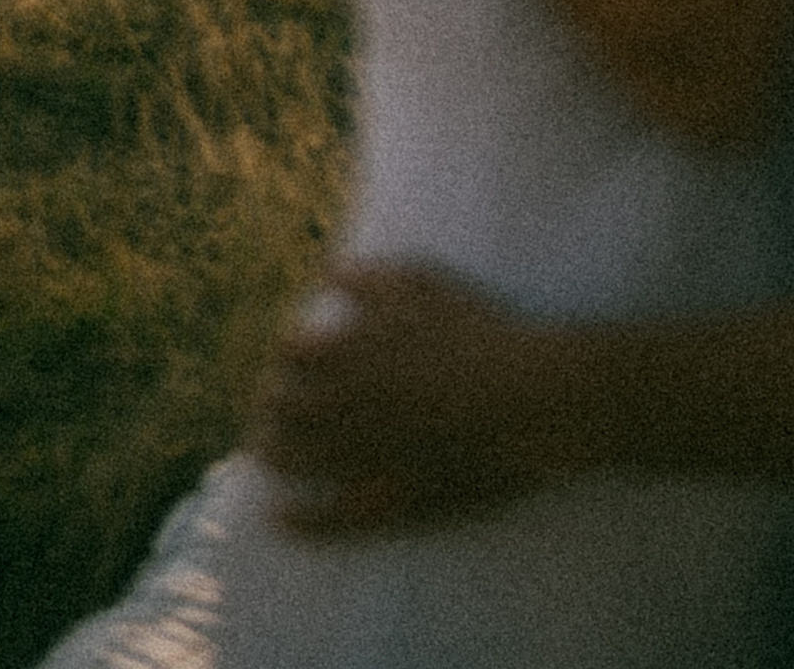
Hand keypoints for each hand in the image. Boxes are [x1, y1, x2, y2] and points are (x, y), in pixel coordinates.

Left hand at [253, 267, 550, 532]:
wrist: (528, 399)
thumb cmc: (477, 331)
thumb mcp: (420, 281)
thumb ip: (365, 276)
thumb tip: (326, 273)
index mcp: (347, 351)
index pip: (288, 353)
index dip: (284, 355)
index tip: (289, 359)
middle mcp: (343, 406)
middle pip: (280, 407)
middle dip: (268, 404)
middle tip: (269, 406)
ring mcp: (363, 458)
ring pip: (293, 461)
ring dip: (270, 454)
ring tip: (264, 452)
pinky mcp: (389, 502)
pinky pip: (328, 519)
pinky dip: (297, 520)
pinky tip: (279, 517)